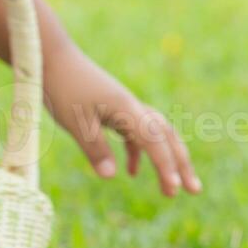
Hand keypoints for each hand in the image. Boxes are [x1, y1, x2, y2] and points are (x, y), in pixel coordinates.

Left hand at [43, 47, 201, 196]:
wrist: (52, 57)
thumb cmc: (62, 87)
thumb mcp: (75, 122)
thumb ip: (95, 149)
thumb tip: (111, 177)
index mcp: (126, 109)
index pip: (154, 141)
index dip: (165, 165)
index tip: (174, 189)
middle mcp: (132, 107)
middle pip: (167, 137)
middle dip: (181, 164)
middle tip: (194, 191)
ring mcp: (125, 108)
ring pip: (156, 135)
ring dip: (167, 160)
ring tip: (171, 188)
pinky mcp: (115, 109)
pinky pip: (136, 134)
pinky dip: (138, 154)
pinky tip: (130, 173)